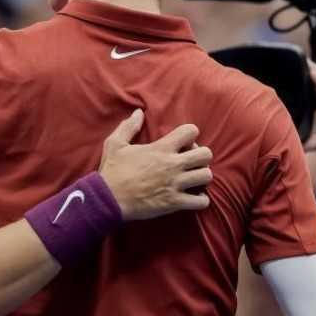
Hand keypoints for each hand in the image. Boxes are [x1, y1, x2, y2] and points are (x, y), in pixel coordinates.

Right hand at [98, 109, 212, 220]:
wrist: (108, 199)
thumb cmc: (112, 171)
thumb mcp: (115, 144)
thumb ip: (128, 127)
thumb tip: (138, 112)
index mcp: (161, 148)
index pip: (191, 131)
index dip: (189, 135)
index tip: (182, 143)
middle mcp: (172, 165)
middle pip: (206, 154)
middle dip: (201, 156)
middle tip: (190, 161)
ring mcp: (175, 184)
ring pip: (207, 176)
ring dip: (201, 177)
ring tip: (192, 179)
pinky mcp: (175, 203)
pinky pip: (202, 201)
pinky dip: (199, 200)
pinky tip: (191, 197)